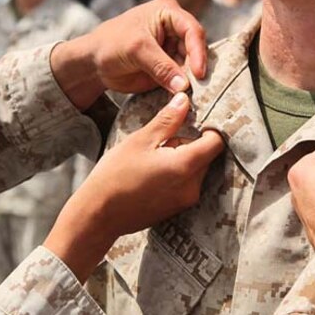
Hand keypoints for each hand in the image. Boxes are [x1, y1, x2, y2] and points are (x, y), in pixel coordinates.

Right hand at [44, 93, 223, 280]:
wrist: (98, 215)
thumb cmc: (115, 175)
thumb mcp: (141, 140)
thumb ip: (168, 120)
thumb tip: (184, 99)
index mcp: (185, 166)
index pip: (216, 142)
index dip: (210, 127)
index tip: (195, 119)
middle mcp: (192, 186)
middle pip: (207, 156)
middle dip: (191, 143)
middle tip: (163, 139)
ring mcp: (185, 200)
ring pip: (196, 169)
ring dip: (183, 158)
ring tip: (154, 157)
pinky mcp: (177, 208)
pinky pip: (186, 183)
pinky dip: (176, 173)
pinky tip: (152, 172)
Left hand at [50, 0, 207, 109]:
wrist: (94, 63)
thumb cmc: (111, 44)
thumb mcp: (136, 50)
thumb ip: (161, 66)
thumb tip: (184, 86)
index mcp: (168, 12)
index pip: (192, 30)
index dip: (198, 52)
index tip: (198, 73)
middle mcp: (175, 28)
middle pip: (196, 48)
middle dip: (197, 67)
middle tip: (198, 87)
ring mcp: (174, 47)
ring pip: (192, 64)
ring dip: (192, 80)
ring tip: (192, 93)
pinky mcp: (170, 66)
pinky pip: (183, 77)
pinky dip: (184, 86)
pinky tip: (184, 96)